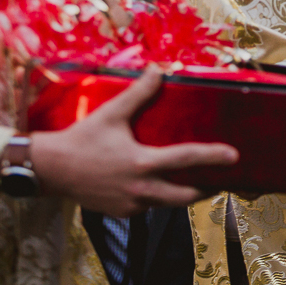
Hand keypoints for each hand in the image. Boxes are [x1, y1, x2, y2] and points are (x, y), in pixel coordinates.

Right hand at [28, 66, 238, 216]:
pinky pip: (147, 208)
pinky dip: (156, 198)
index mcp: (142, 162)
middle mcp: (141, 188)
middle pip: (185, 196)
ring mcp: (131, 205)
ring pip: (167, 204)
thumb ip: (138, 93)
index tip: (234, 156)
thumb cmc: (81, 139)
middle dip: (205, 190)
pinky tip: (156, 186)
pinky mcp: (121, 213)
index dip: (212, 156)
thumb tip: (158, 70)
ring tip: (193, 183)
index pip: (186, 159)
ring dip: (181, 195)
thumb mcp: (111, 113)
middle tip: (220, 180)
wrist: (51, 170)